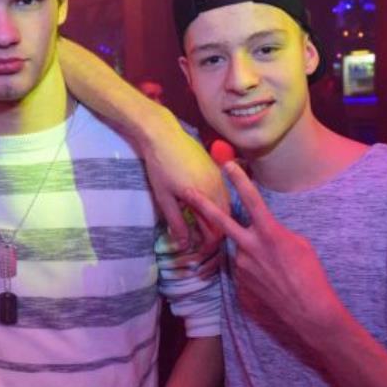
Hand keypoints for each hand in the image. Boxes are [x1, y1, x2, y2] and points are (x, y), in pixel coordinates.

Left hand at [139, 115, 227, 252]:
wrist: (164, 136)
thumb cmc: (160, 167)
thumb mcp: (165, 198)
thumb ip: (176, 222)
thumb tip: (184, 243)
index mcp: (205, 197)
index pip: (216, 228)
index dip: (209, 243)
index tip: (201, 250)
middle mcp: (217, 187)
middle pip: (225, 217)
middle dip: (216, 231)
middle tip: (202, 240)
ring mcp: (218, 176)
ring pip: (226, 204)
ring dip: (218, 217)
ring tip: (203, 225)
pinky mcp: (216, 168)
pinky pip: (223, 192)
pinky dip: (217, 204)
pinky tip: (206, 207)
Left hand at [184, 161, 344, 343]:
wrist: (308, 313)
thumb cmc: (311, 276)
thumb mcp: (298, 245)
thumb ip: (275, 233)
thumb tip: (263, 232)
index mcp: (269, 233)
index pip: (252, 200)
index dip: (239, 181)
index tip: (227, 164)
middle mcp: (249, 247)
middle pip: (221, 221)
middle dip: (202, 204)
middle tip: (186, 191)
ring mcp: (241, 268)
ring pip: (239, 252)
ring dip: (250, 255)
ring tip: (274, 270)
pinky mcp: (239, 286)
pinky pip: (243, 273)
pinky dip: (254, 274)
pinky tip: (270, 285)